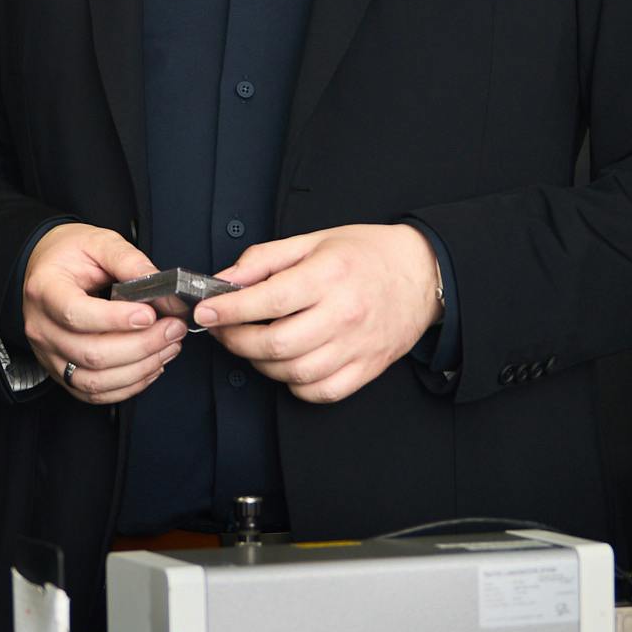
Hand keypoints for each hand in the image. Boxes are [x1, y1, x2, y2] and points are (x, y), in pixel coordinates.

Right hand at [21, 224, 185, 404]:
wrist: (47, 268)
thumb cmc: (70, 254)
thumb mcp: (100, 243)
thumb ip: (131, 263)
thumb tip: (165, 293)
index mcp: (46, 290)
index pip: (76, 314)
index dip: (116, 320)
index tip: (149, 314)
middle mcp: (42, 327)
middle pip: (91, 353)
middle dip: (141, 345)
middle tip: (173, 328)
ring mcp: (50, 355)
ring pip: (95, 380)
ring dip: (140, 368)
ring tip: (168, 346)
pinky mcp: (62, 372)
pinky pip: (95, 393)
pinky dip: (129, 385)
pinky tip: (151, 365)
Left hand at [195, 223, 441, 404]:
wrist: (423, 272)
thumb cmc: (368, 254)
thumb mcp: (314, 241)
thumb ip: (266, 259)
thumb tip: (226, 279)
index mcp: (329, 276)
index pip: (268, 300)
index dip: (229, 309)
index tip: (207, 311)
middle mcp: (343, 313)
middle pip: (276, 344)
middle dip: (237, 340)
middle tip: (225, 330)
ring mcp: (357, 345)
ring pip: (295, 372)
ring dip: (262, 364)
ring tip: (255, 345)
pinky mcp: (367, 368)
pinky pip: (321, 391)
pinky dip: (296, 385)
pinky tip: (288, 365)